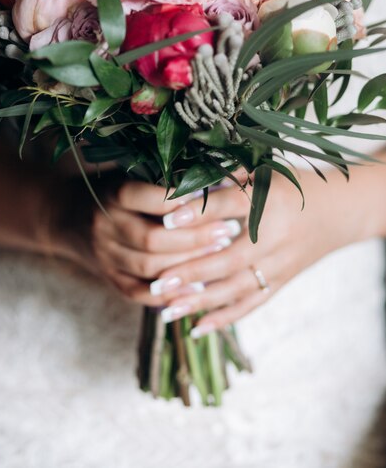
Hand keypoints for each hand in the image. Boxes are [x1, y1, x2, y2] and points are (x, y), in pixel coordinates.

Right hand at [51, 173, 240, 305]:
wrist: (67, 215)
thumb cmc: (114, 188)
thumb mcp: (132, 173)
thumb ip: (164, 178)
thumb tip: (217, 179)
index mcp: (113, 194)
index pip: (150, 199)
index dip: (184, 203)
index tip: (215, 201)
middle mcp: (104, 225)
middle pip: (153, 239)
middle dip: (195, 238)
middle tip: (228, 232)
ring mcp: (104, 255)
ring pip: (149, 268)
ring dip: (188, 265)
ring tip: (220, 255)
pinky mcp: (108, 278)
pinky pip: (139, 293)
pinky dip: (169, 294)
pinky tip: (197, 288)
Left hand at [149, 167, 371, 335]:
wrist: (342, 210)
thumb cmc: (294, 185)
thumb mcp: (265, 171)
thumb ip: (228, 176)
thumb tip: (183, 183)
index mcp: (270, 198)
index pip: (228, 206)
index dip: (197, 212)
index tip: (165, 219)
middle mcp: (276, 235)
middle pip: (229, 258)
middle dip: (191, 272)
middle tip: (157, 282)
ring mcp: (281, 263)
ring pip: (237, 288)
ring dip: (201, 302)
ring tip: (167, 310)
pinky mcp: (283, 281)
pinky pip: (252, 304)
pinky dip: (225, 318)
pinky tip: (198, 328)